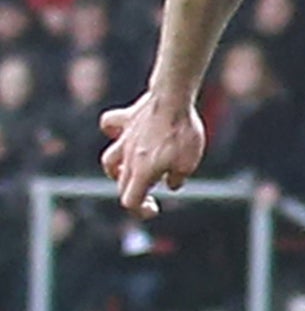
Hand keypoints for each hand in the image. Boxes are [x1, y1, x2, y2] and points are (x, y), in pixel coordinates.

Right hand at [99, 91, 206, 218]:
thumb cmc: (182, 133)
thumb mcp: (188, 164)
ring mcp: (125, 138)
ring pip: (109, 160)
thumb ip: (177, 179)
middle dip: (134, 194)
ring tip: (128, 171)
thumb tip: (171, 184)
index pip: (130, 201)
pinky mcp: (127, 119)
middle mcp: (128, 158)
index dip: (140, 210)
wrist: (172, 99)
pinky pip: (111, 125)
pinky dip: (113, 130)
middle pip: (122, 184)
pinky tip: (121, 132)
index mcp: (142, 172)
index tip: (154, 208)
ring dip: (116, 170)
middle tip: (151, 196)